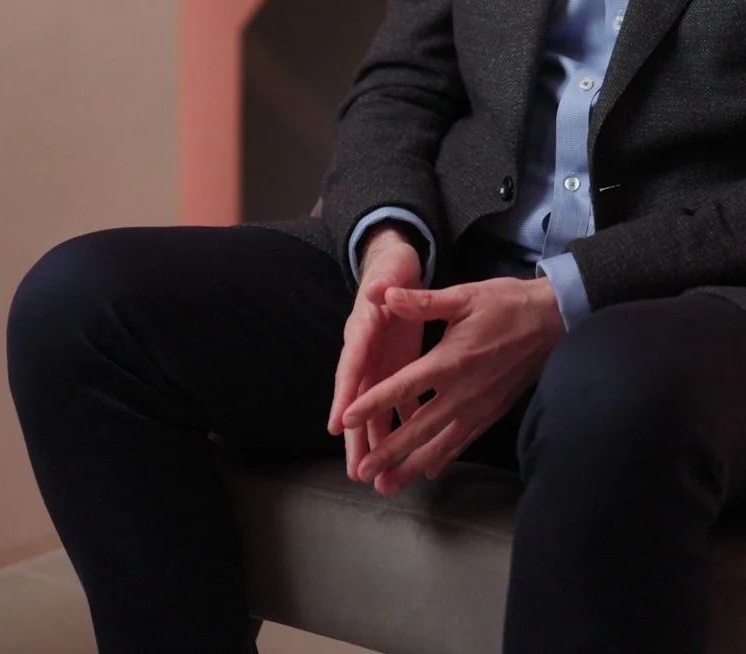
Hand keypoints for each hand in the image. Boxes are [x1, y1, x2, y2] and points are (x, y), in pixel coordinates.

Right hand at [328, 227, 427, 485]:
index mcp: (363, 331)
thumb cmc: (391, 270)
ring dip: (377, 443)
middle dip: (357, 438)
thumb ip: (385, 285)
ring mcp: (378, 365)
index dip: (346, 395)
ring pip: (375, 410)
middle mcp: (365, 355)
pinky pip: (397, 403)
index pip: (352, 366)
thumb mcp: (390, 272)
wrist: (394, 266)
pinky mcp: (395, 368)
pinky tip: (408, 455)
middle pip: (358, 400)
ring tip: (376, 479)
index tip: (338, 424)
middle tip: (356, 472)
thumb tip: (377, 290)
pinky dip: (402, 426)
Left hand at [339, 276, 565, 495]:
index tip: (347, 419)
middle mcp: (464, 391)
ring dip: (412, 466)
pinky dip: (444, 457)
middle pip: (419, 428)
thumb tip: (385, 294)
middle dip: (388, 452)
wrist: (553, 321)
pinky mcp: (492, 412)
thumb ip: (422, 302)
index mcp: (451, 361)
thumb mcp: (464, 295)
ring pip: (441, 443)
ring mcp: (480, 406)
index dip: (374, 402)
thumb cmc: (507, 304)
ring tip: (387, 485)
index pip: (404, 386)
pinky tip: (429, 471)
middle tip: (361, 472)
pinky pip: (464, 440)